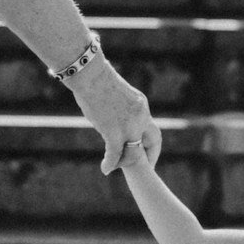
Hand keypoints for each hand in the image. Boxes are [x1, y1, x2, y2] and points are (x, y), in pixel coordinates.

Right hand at [68, 51, 159, 174]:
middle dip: (151, 156)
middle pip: (153, 141)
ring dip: (125, 162)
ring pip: (134, 152)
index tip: (147, 151)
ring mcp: (128, 125)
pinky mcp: (113, 131)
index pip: (151, 128)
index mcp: (141, 105)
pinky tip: (105, 169)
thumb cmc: (95, 79)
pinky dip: (110, 163)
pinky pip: (115, 154)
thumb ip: (120, 107)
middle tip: (147, 167)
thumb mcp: (117, 93)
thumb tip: (111, 115)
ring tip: (115, 167)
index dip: (151, 142)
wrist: (90, 75)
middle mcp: (140, 116)